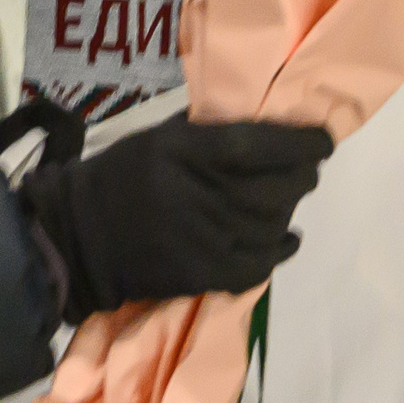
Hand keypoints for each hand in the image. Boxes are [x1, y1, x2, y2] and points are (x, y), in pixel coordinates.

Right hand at [17, 115, 332, 323]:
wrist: (80, 238)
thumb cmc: (120, 178)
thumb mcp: (157, 139)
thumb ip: (207, 133)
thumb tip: (263, 127)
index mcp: (181, 153)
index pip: (256, 146)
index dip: (298, 143)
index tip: (323, 139)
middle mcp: (196, 196)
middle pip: (272, 188)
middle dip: (301, 176)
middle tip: (307, 169)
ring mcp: (201, 240)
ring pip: (270, 224)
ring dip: (288, 210)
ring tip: (288, 199)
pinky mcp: (202, 275)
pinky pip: (258, 264)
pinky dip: (279, 249)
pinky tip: (286, 237)